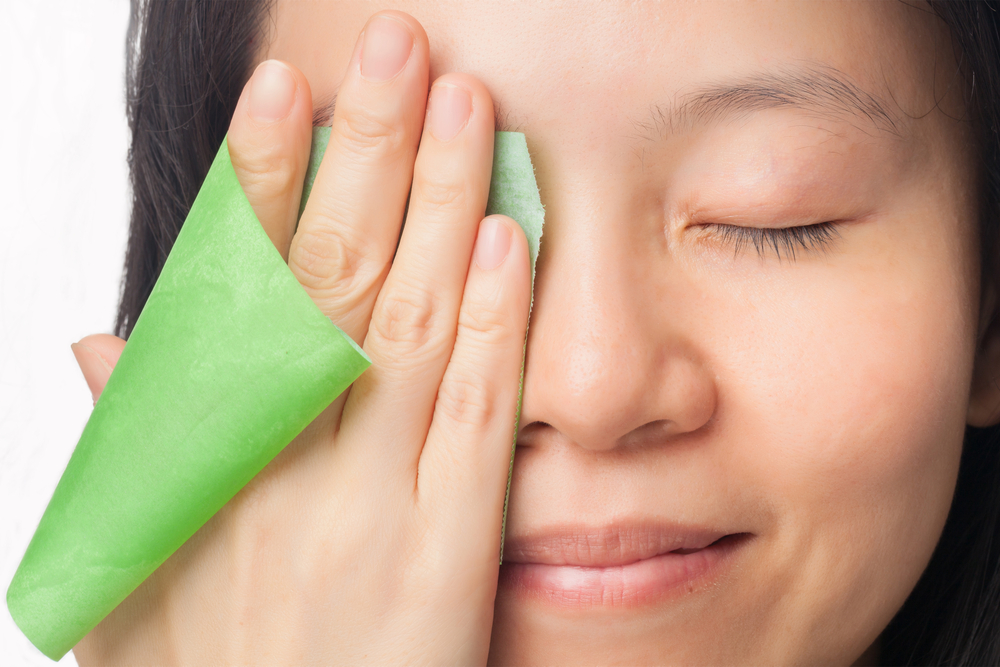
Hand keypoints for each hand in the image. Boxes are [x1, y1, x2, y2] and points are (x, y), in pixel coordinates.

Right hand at [72, 11, 529, 664]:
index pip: (232, 285)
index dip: (258, 180)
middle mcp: (281, 461)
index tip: (282, 89)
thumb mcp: (129, 563)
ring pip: (408, 325)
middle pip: (331, 274)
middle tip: (396, 46)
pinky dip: (493, 329)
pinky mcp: (442, 557)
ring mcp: (367, 504)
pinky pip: (472, 424)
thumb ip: (128, 444)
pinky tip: (507, 245)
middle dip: (364, 151)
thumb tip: (99, 339)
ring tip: (465, 105)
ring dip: (438, 206)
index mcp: (200, 455)